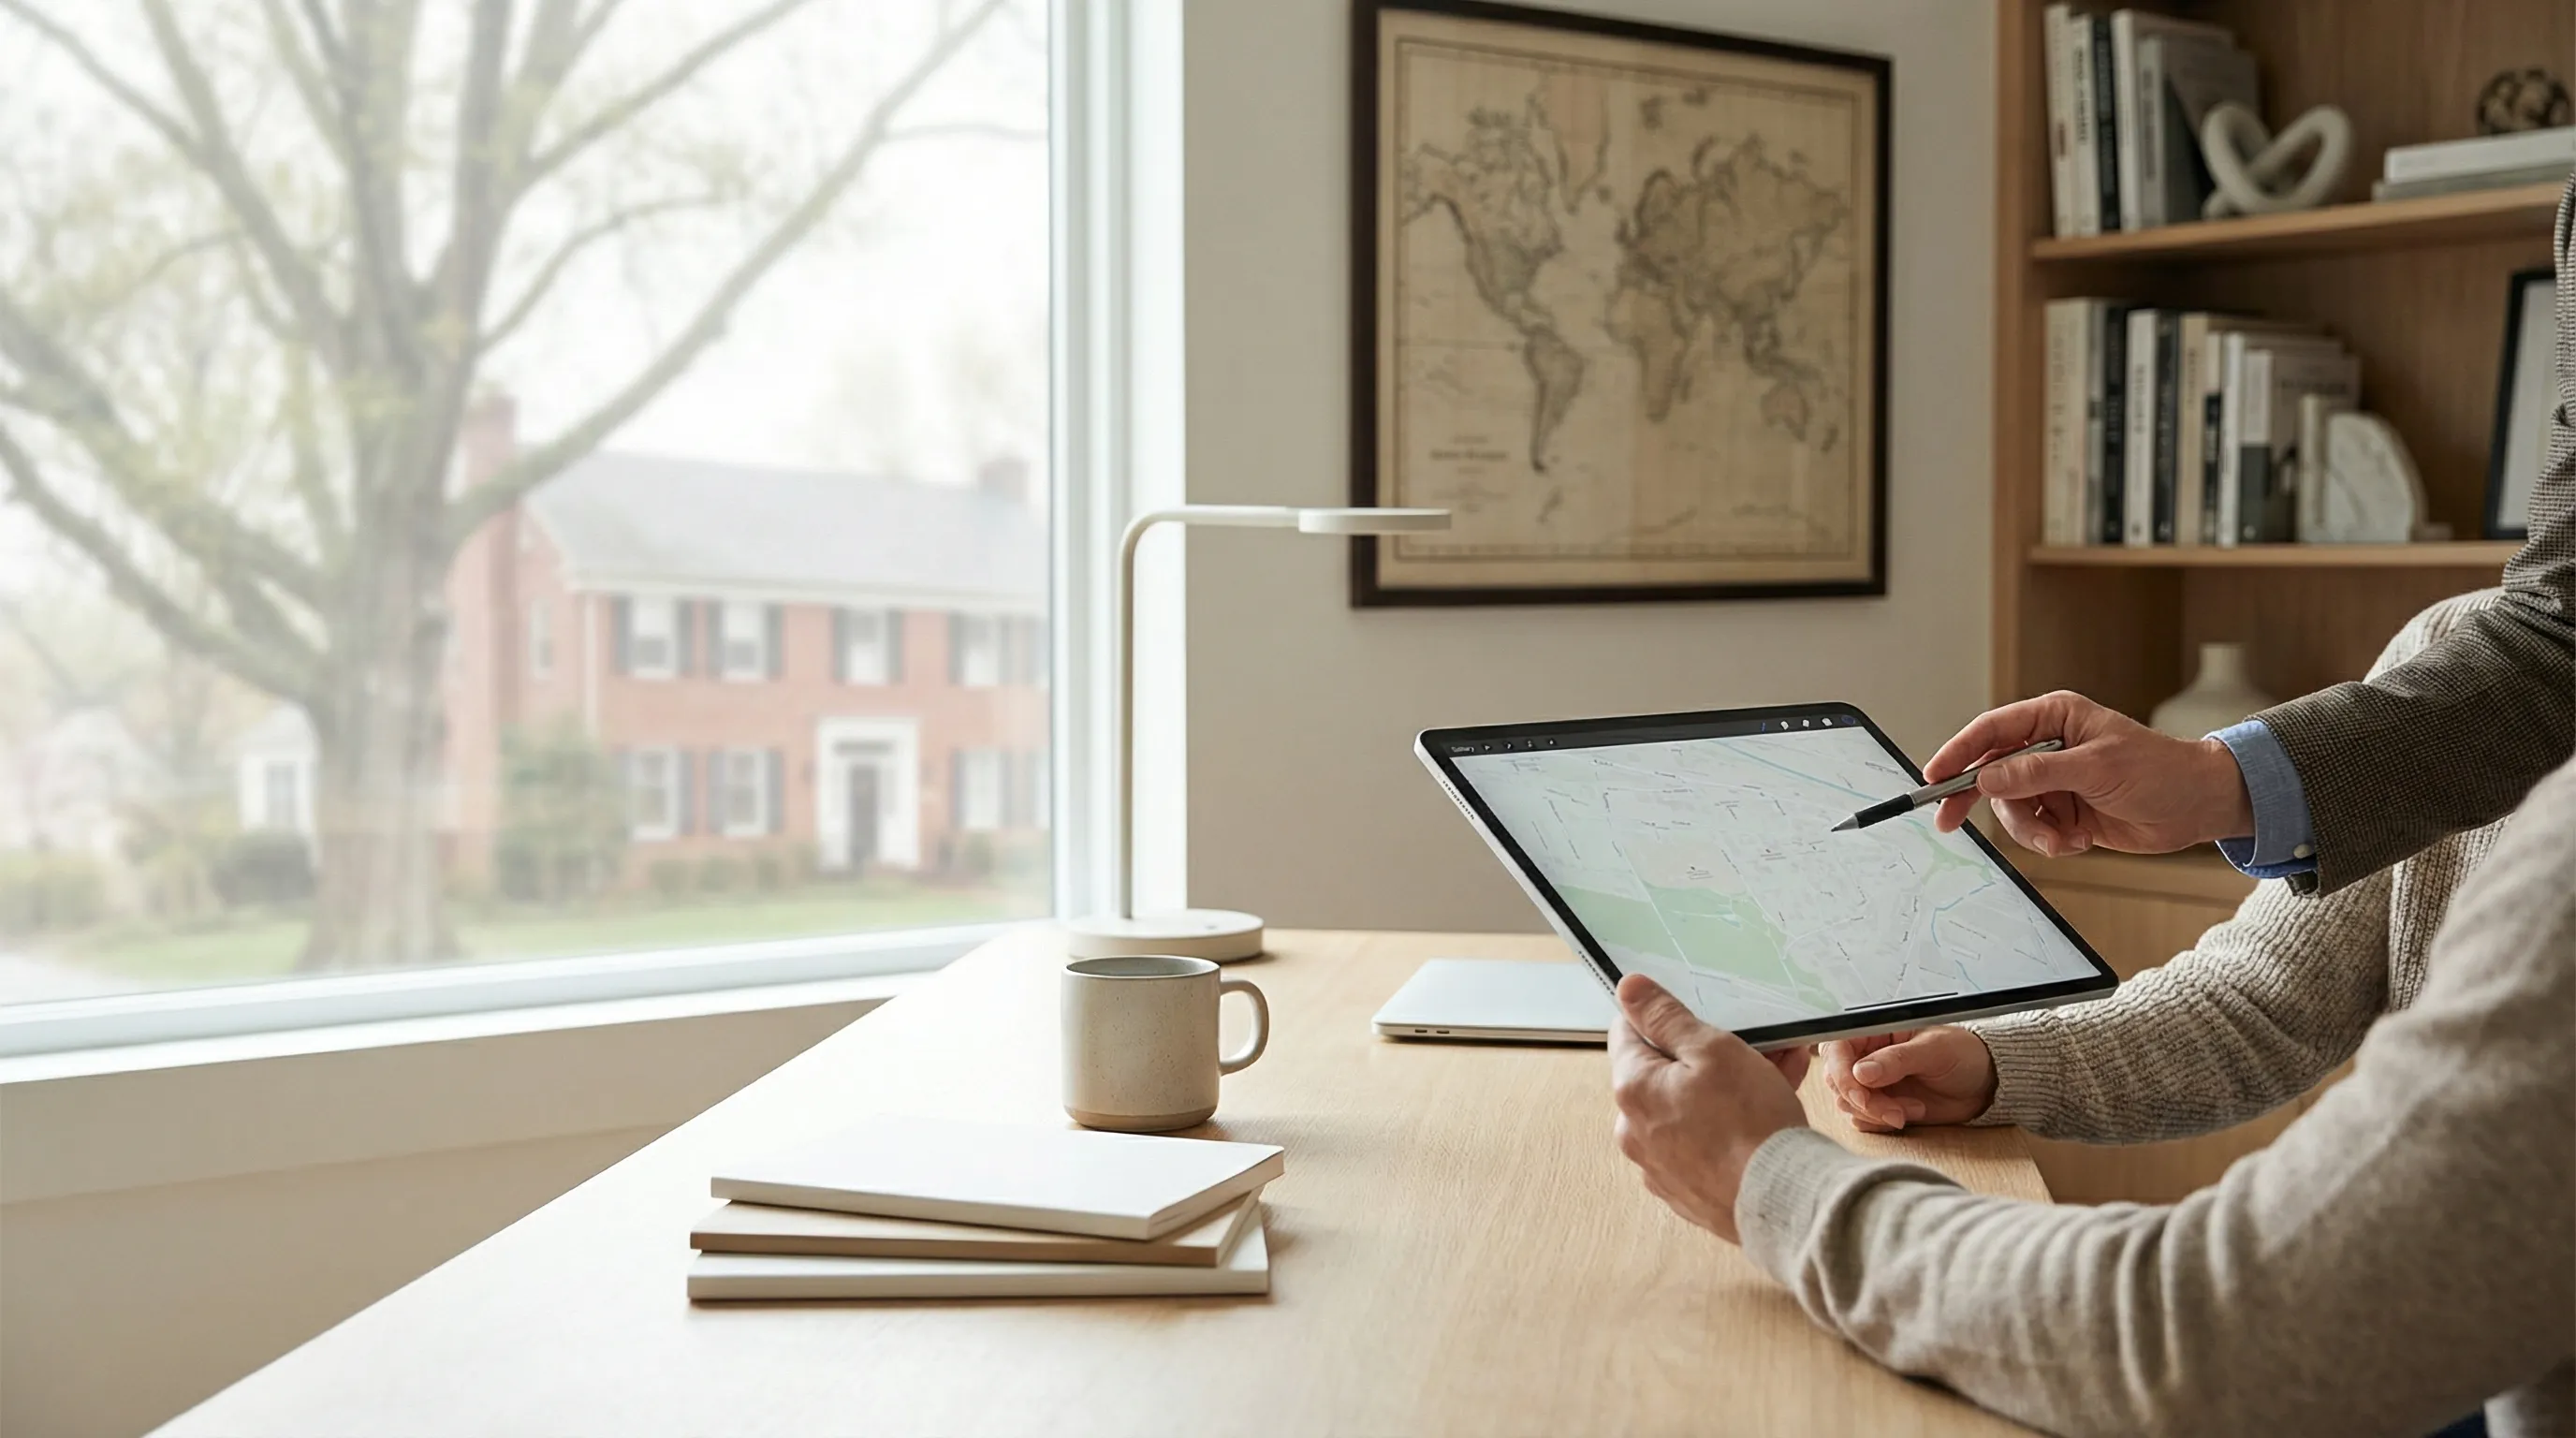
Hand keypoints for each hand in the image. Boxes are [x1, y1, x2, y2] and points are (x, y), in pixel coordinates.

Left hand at [1608, 974, 1809, 1243]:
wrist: (1784, 1202)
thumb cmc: (1750, 1123)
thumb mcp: (1712, 1050)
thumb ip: (1665, 1017)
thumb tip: (1628, 989)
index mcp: (1632, 1090)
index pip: (1628, 1034)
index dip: (1662, 1018)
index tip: (1696, 1015)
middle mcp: (1634, 1132)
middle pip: (1663, 1074)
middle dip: (1707, 1054)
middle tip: (1754, 1043)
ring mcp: (1660, 1165)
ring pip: (1690, 1108)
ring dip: (1728, 1087)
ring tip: (1778, 1070)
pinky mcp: (1689, 1190)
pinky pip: (1705, 1142)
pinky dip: (1730, 1124)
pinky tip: (1770, 1110)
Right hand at [1819, 1028, 1996, 1132]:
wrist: (1984, 1083)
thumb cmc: (1963, 1054)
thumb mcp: (1934, 1050)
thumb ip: (1897, 1059)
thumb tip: (1862, 1072)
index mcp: (1873, 1032)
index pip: (1836, 1050)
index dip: (1843, 1075)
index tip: (1863, 1096)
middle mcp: (1866, 1056)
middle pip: (1837, 1081)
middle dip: (1864, 1102)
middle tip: (1896, 1112)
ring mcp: (1871, 1083)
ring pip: (1847, 1103)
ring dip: (1875, 1114)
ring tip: (1913, 1109)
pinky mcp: (1879, 1106)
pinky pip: (1861, 1120)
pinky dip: (1880, 1124)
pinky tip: (1910, 1114)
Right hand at [1923, 691, 2255, 857]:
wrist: (2199, 807)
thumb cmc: (2160, 770)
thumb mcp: (2096, 767)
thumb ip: (2036, 772)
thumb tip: (1987, 779)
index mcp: (2055, 718)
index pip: (1993, 731)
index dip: (1959, 752)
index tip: (1934, 776)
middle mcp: (2049, 747)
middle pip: (1992, 773)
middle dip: (1978, 801)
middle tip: (1949, 823)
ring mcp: (2055, 781)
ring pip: (2012, 809)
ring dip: (2032, 831)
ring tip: (2063, 840)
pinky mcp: (2065, 811)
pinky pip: (2035, 830)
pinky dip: (2050, 841)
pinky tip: (2079, 841)